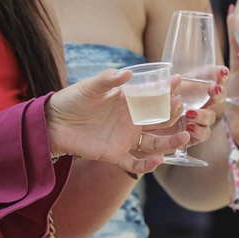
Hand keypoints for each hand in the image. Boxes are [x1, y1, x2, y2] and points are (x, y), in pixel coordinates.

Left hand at [45, 69, 213, 174]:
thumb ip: (108, 80)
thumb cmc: (71, 100)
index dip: (166, 87)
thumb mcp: (89, 87)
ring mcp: (124, 138)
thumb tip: (128, 73)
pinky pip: (134, 162)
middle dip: (173, 114)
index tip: (179, 80)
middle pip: (159, 119)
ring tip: (185, 138)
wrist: (52, 123)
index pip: (152, 94)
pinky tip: (158, 160)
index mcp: (128, 100)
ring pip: (154, 142)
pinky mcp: (114, 154)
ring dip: (170, 142)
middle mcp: (131, 119)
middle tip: (184, 108)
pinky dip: (147, 164)